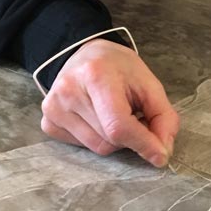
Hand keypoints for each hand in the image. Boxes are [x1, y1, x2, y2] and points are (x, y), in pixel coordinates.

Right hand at [40, 39, 179, 165]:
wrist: (85, 55)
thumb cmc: (119, 68)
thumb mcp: (148, 83)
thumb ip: (163, 116)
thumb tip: (162, 152)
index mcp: (96, 75)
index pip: (118, 126)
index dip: (142, 144)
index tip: (161, 155)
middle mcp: (69, 92)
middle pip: (110, 140)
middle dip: (130, 136)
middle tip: (133, 116)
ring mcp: (53, 109)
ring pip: (96, 147)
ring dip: (114, 139)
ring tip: (113, 114)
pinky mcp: (48, 122)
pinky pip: (81, 147)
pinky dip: (96, 138)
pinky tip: (96, 118)